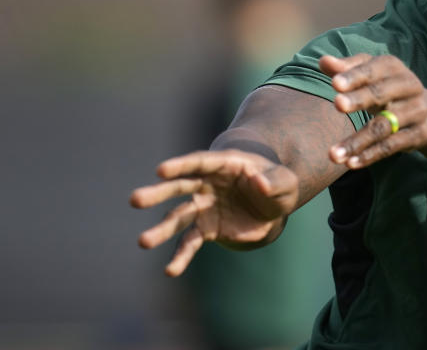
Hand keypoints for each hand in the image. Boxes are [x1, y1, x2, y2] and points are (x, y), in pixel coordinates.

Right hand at [129, 149, 298, 275]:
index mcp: (225, 165)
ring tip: (143, 242)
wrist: (271, 205)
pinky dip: (180, 256)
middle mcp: (207, 183)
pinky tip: (171, 271)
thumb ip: (274, 181)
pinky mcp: (205, 227)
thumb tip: (259, 183)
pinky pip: (189, 242)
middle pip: (179, 186)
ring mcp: (203, 206)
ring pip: (178, 216)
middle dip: (157, 193)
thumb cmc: (277, 185)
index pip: (200, 162)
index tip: (160, 170)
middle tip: (135, 200)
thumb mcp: (285, 182)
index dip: (180, 165)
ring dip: (161, 229)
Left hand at [321, 54, 426, 168]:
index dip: (354, 76)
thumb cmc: (386, 87)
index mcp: (393, 67)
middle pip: (381, 94)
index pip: (373, 69)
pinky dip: (369, 155)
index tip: (335, 84)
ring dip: (357, 141)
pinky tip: (350, 163)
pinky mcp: (417, 135)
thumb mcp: (370, 74)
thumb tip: (323, 61)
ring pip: (383, 127)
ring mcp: (416, 111)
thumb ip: (346, 68)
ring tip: (332, 155)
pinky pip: (391, 147)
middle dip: (359, 100)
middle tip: (337, 105)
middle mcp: (409, 86)